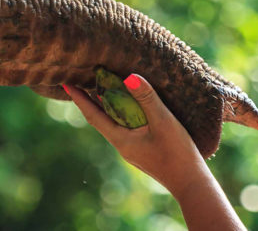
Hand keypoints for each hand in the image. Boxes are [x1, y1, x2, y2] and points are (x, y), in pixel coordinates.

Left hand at [64, 74, 206, 194]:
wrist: (191, 183)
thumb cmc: (177, 153)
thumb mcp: (163, 121)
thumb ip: (147, 98)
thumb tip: (129, 76)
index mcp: (120, 139)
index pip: (93, 116)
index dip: (80, 99)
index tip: (66, 84)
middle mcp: (122, 145)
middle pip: (101, 118)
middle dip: (91, 100)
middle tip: (82, 79)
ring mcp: (132, 149)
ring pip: (114, 123)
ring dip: (107, 106)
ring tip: (101, 87)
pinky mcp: (143, 150)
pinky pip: (126, 127)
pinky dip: (122, 112)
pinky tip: (130, 105)